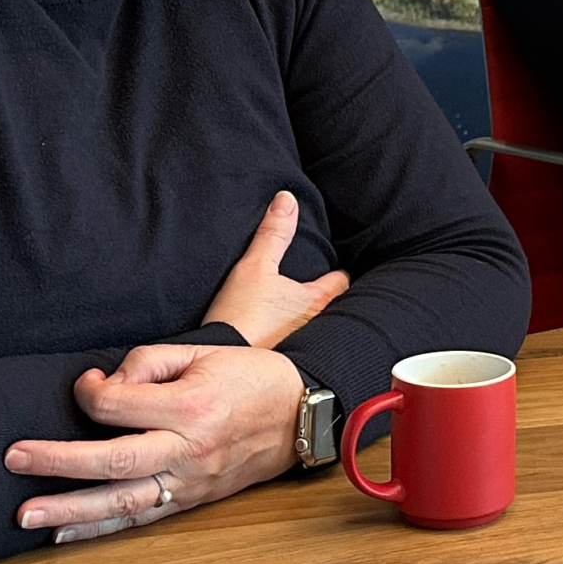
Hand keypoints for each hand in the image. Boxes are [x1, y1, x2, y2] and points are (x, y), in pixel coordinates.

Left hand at [4, 345, 304, 543]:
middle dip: (56, 461)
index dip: (89, 392)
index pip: (118, 405)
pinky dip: (100, 530)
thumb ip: (149, 362)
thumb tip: (105, 387)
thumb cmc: (252, 377)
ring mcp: (190, 482)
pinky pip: (141, 519)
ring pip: (122, 501)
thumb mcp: (204, 351)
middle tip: (12, 457)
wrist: (303, 414)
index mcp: (191, 407)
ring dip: (70, 511)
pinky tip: (64, 536)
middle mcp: (189, 450)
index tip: (85, 384)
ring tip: (26, 515)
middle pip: (111, 460)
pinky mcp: (192, 500)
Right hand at [204, 191, 348, 346]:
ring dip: (314, 323)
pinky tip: (282, 340)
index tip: (338, 269)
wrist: (221, 360)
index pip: (340, 282)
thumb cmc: (241, 316)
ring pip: (317, 330)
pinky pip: (298, 348)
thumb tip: (287, 199)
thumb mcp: (255, 267)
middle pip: (334, 308)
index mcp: (315, 301)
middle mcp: (317, 326)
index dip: (339, 273)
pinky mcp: (285, 364)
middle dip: (332, 301)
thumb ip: (273, 233)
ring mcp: (303, 347)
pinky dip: (296, 342)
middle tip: (328, 293)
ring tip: (304, 316)